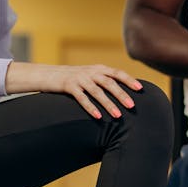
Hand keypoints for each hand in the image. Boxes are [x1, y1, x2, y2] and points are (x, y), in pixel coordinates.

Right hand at [6, 62, 142, 119]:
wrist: (47, 74)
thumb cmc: (73, 79)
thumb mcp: (90, 76)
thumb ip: (104, 81)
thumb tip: (123, 93)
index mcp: (98, 69)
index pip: (117, 73)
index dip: (129, 80)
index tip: (140, 89)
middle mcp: (90, 72)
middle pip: (109, 83)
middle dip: (122, 94)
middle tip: (132, 106)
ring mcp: (79, 78)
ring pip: (97, 91)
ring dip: (108, 104)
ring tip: (118, 115)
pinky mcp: (68, 86)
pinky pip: (82, 98)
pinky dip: (91, 108)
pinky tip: (98, 117)